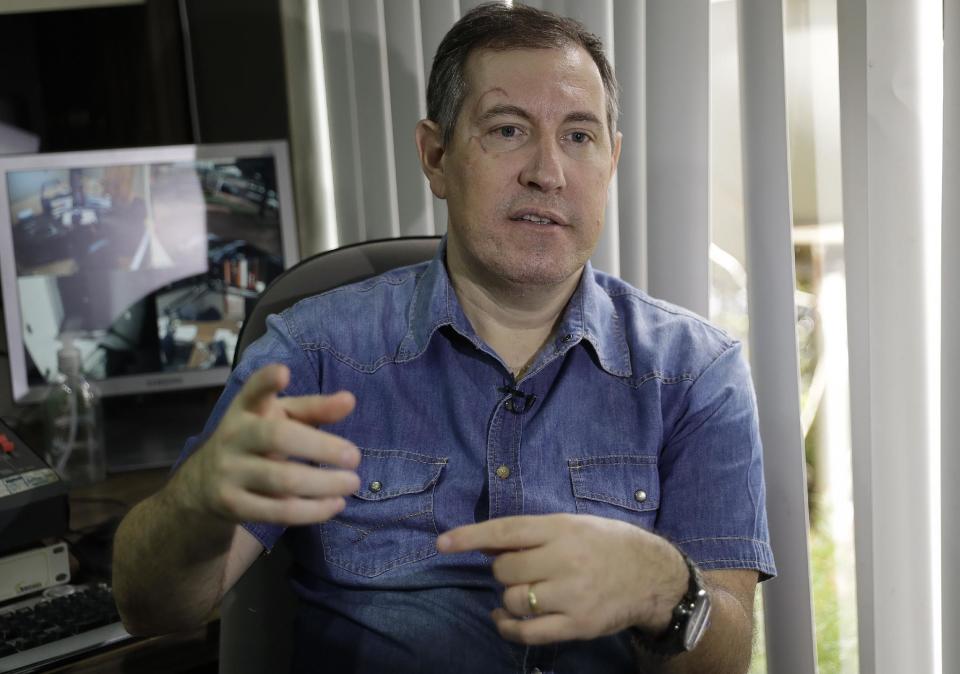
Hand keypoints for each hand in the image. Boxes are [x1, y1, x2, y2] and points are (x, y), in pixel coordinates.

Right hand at [173, 363, 360, 525]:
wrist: (203, 485)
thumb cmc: (256, 442)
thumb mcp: (280, 418)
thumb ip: (314, 408)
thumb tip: (349, 400)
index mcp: (245, 409)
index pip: (252, 391)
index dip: (266, 381)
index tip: (284, 372)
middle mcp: (232, 436)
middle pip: (278, 438)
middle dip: (321, 447)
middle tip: (354, 456)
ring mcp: (229, 472)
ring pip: (283, 480)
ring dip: (324, 484)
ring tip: (352, 483)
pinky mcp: (233, 505)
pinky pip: (278, 511)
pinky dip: (312, 510)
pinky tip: (335, 505)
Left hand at [437, 514, 687, 644]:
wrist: (654, 576)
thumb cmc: (608, 544)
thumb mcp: (574, 524)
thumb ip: (533, 534)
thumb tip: (488, 545)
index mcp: (562, 529)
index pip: (507, 531)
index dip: (471, 536)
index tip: (442, 543)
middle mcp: (565, 560)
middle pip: (505, 570)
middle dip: (503, 570)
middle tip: (520, 569)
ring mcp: (571, 595)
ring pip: (514, 600)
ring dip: (509, 598)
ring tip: (525, 591)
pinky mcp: (577, 625)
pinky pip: (528, 633)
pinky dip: (508, 627)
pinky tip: (504, 619)